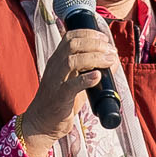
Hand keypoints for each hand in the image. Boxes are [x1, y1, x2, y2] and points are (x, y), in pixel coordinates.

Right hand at [17, 25, 114, 156]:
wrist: (41, 123)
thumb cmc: (60, 102)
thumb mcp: (75, 82)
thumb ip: (91, 70)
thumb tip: (114, 59)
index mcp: (57, 60)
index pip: (70, 37)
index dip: (89, 33)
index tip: (104, 38)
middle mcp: (55, 67)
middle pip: (73, 45)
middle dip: (95, 43)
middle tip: (111, 50)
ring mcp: (56, 81)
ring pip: (72, 61)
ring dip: (94, 58)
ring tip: (110, 61)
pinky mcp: (59, 97)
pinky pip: (71, 85)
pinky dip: (86, 79)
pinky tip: (98, 77)